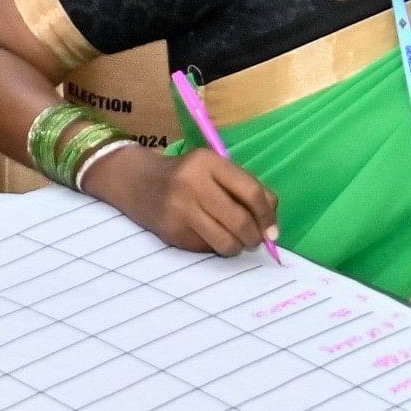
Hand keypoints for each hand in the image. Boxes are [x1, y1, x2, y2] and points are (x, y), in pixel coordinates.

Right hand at [97, 145, 278, 257]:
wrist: (138, 182)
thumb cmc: (187, 176)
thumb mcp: (215, 171)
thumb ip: (246, 189)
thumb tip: (272, 226)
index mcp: (209, 162)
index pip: (251, 192)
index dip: (268, 216)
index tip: (273, 231)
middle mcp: (193, 183)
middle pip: (241, 221)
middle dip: (254, 237)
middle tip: (254, 241)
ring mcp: (180, 208)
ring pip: (225, 241)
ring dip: (237, 247)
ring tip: (235, 242)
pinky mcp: (172, 230)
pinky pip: (206, 248)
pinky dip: (215, 248)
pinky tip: (208, 237)